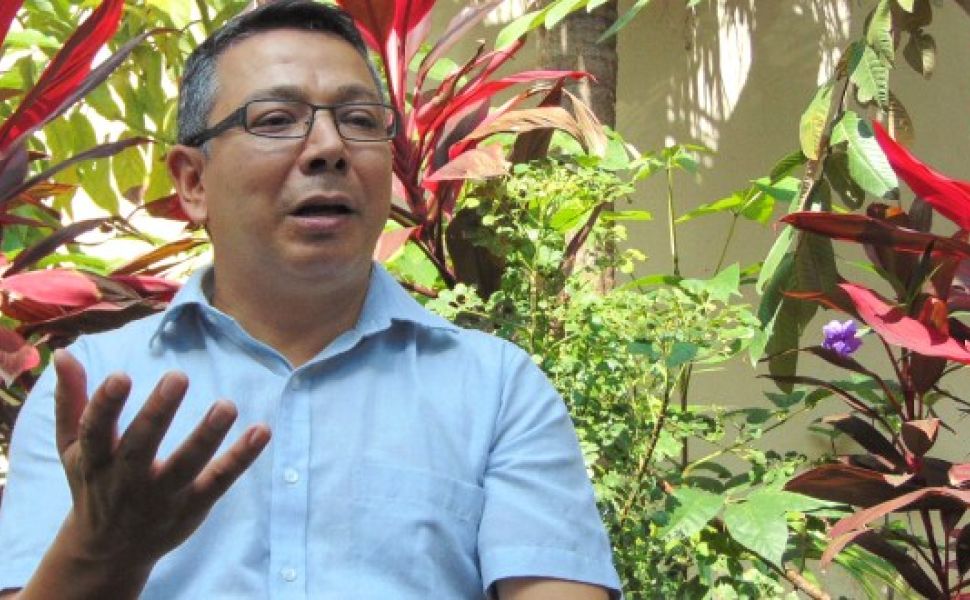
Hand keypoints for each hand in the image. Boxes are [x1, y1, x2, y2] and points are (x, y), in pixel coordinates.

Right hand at [52, 349, 270, 569]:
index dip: (105, 405)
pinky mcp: (192, 506)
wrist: (108, 551)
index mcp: (94, 460)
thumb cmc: (92, 483)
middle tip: (178, 376)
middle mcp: (126, 480)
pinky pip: (219, 481)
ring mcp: (162, 496)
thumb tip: (64, 354)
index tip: (121, 376)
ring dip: (207, 436)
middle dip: (158, 413)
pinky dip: (240, 458)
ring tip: (227, 405)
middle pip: (142, 446)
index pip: (95, 431)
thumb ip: (71, 401)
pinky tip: (261, 430)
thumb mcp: (72, 447)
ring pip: (186, 466)